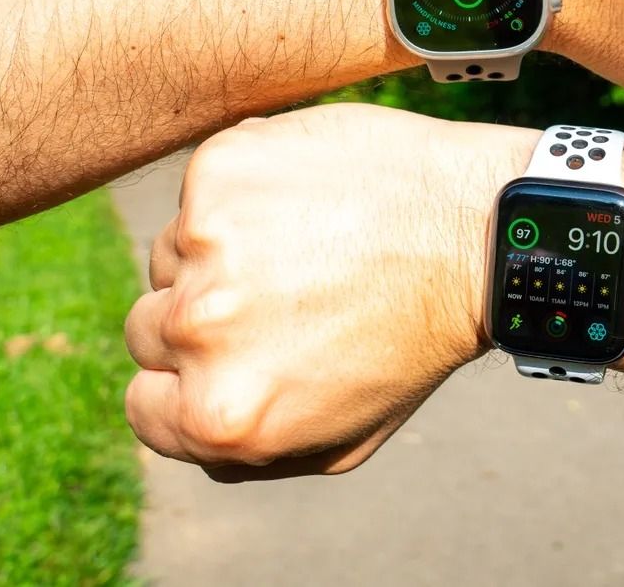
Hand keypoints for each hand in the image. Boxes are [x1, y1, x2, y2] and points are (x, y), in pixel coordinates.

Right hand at [123, 104, 532, 478]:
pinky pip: (201, 192)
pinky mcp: (220, 170)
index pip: (143, 405)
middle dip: (205, 320)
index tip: (244, 354)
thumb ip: (244, 453)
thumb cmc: (417, 339)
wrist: (480, 231)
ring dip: (220, 255)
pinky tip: (309, 202)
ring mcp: (205, 242)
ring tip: (308, 247)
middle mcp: (200, 331)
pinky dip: (243, 195)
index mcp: (221, 414)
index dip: (191, 383)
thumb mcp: (340, 440)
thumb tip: (183, 426)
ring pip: (171, 255)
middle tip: (287, 299)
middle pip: (148, 328)